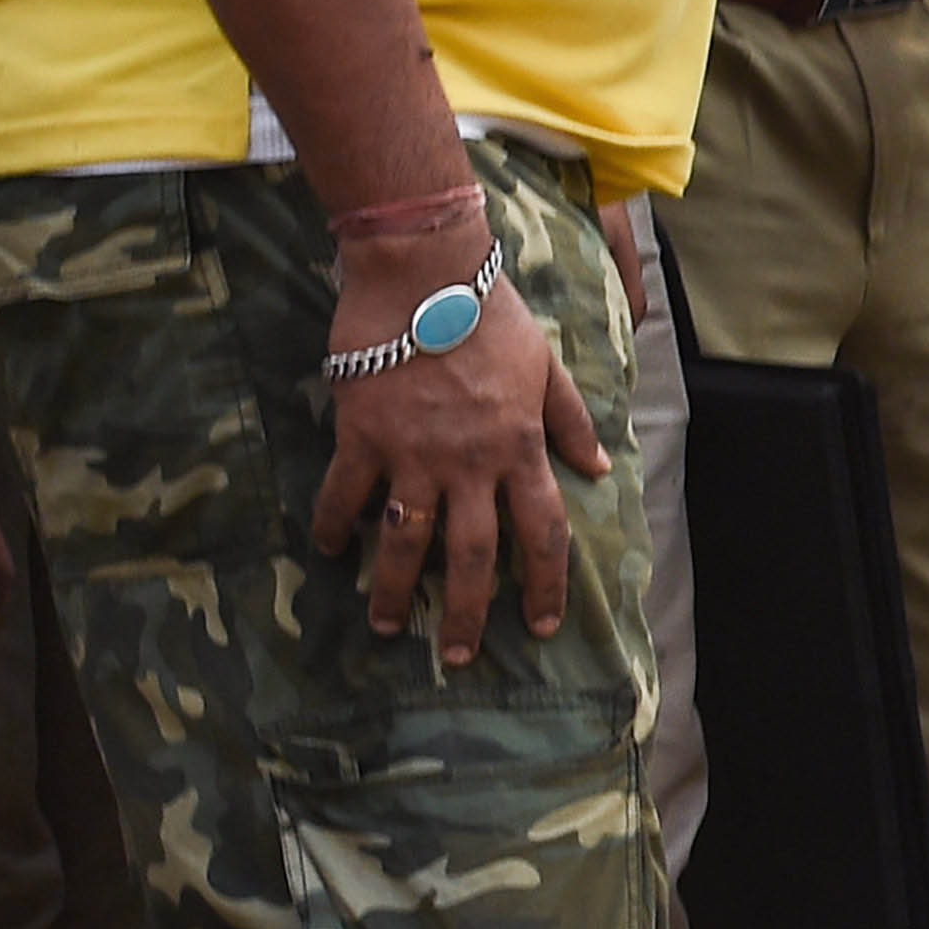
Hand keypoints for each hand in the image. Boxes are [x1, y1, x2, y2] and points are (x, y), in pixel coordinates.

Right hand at [310, 229, 610, 668]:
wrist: (424, 272)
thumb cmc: (490, 312)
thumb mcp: (546, 364)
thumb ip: (568, 420)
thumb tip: (599, 467)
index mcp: (520, 447)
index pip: (544, 532)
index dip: (546, 584)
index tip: (542, 624)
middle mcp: (471, 463)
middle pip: (475, 556)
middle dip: (469, 613)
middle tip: (460, 656)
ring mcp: (414, 454)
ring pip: (407, 542)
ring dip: (396, 590)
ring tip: (388, 625)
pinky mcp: (363, 436)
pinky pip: (345, 496)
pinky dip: (334, 526)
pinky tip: (328, 550)